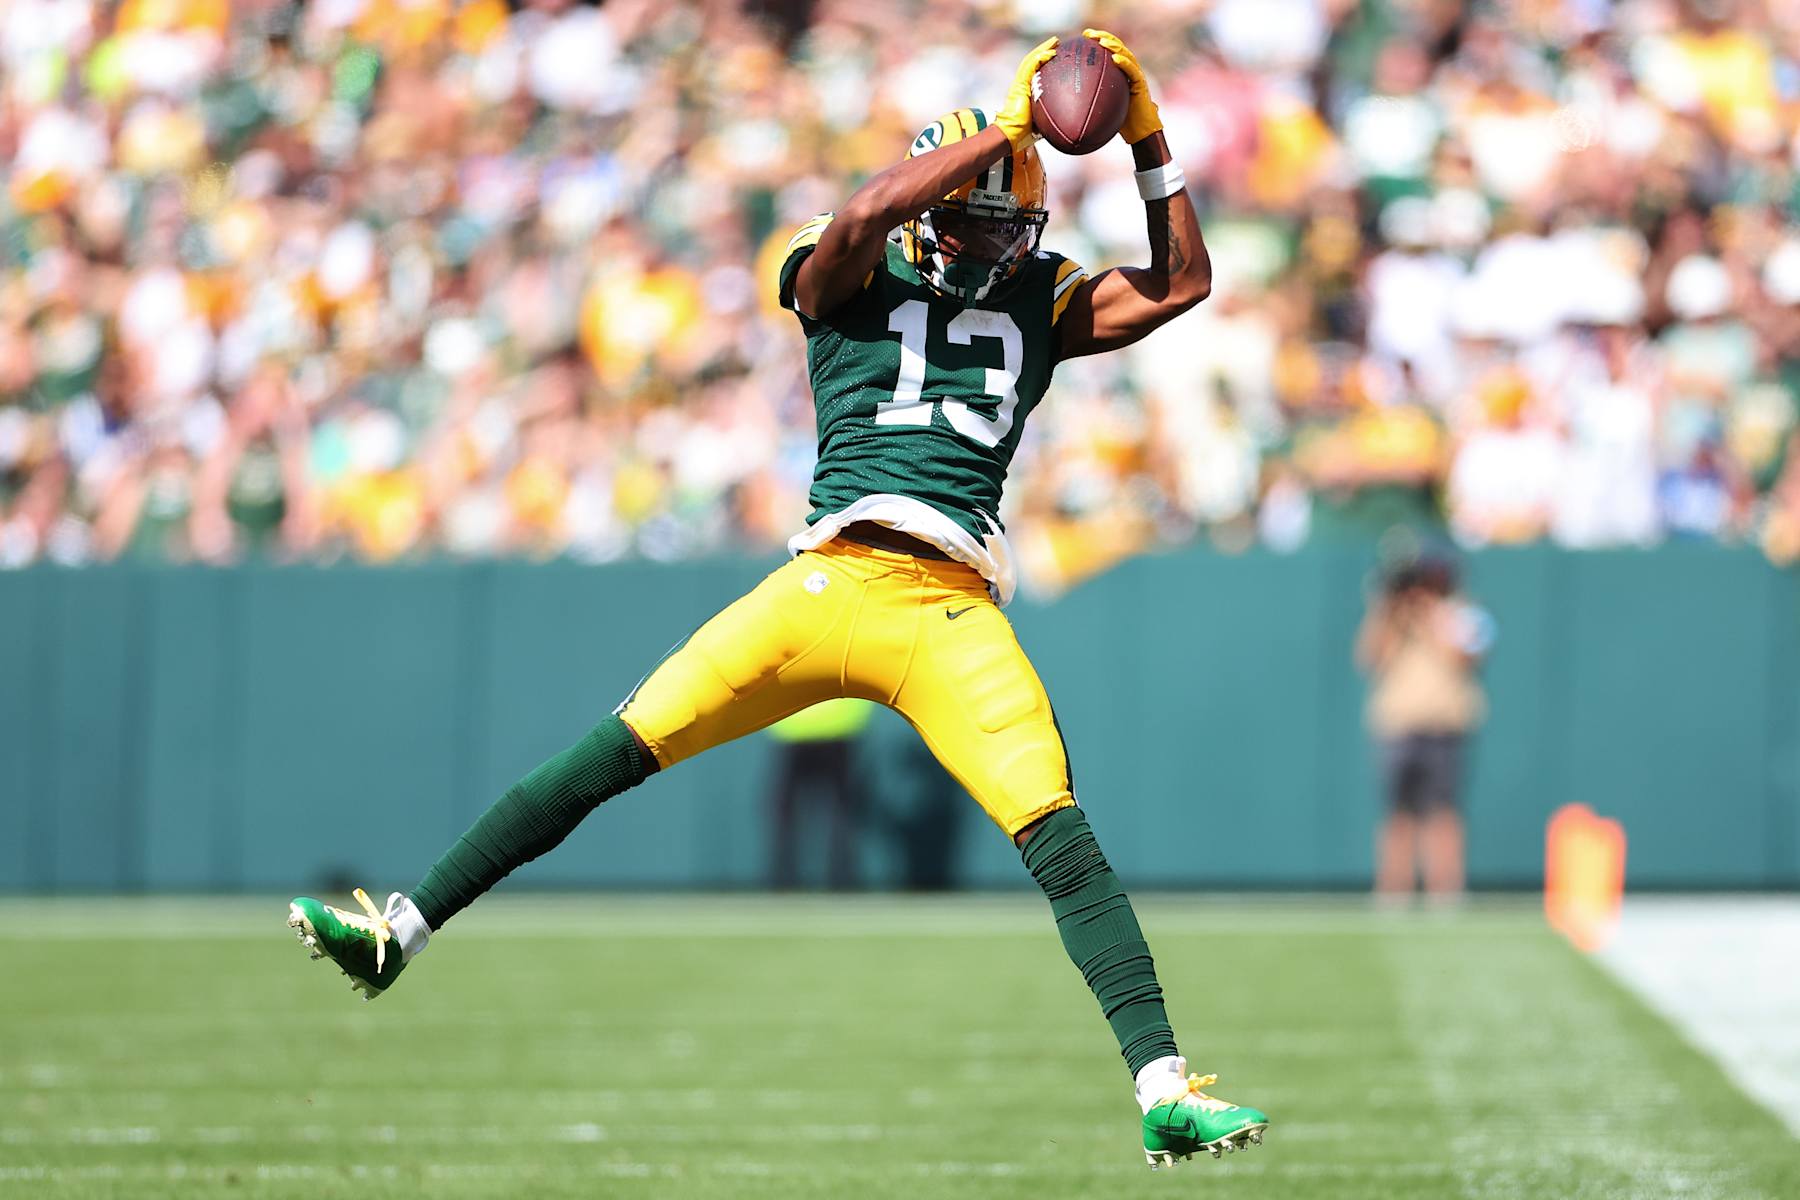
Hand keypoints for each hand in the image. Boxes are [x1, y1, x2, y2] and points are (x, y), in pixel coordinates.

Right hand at [995, 36, 1058, 148]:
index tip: (1058, 55)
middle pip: (1033, 61)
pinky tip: (1051, 53)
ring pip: (1031, 60)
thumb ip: (1053, 116)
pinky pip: (1030, 67)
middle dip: (1045, 49)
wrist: (1011, 134)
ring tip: (1055, 41)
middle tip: (1057, 42)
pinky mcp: (1019, 85)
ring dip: (1043, 48)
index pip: (1036, 70)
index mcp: (1027, 90)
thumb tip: (1072, 120)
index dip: (1045, 61)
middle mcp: (1022, 84)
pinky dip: (1040, 58)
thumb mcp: (1044, 121)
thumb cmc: (1026, 133)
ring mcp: (1020, 83)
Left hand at [1083, 28, 1162, 143]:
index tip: (1083, 37)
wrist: (1140, 133)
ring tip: (1101, 41)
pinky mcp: (1141, 84)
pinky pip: (1132, 71)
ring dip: (1113, 46)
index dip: (1097, 41)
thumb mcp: (1103, 107)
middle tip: (1088, 34)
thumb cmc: (1121, 122)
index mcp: (1120, 73)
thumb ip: (1092, 99)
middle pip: (1116, 47)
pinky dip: (1124, 63)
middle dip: (1103, 37)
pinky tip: (1115, 58)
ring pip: (1125, 55)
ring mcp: (1136, 76)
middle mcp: (1129, 70)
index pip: (1109, 51)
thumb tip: (1068, 101)